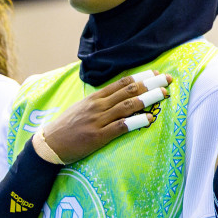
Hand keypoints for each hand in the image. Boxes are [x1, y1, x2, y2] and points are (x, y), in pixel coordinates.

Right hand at [39, 73, 169, 163]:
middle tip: (167, 79)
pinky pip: (121, 126)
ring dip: (148, 98)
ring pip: (127, 105)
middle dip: (150, 84)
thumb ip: (100, 101)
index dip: (141, 77)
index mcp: (95, 97)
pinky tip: (150, 118)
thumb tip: (119, 96)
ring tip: (164, 94)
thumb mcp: (82, 108)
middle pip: (129, 90)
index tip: (156, 73)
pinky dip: (137, 121)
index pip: (122, 82)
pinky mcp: (98, 136)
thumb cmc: (67, 126)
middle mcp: (98, 105)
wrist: (49, 144)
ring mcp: (98, 120)